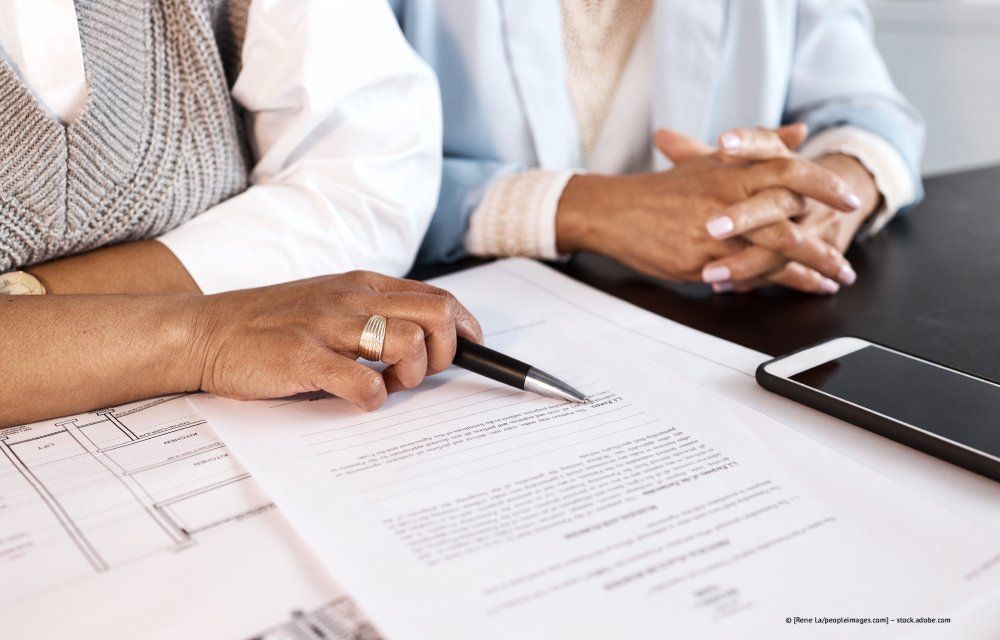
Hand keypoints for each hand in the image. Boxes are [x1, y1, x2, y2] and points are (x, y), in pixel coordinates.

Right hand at [188, 271, 482, 410]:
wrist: (204, 331)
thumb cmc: (271, 325)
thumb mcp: (330, 306)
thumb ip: (374, 316)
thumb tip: (427, 342)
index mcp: (363, 285)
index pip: (438, 298)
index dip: (464, 329)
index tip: (468, 352)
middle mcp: (352, 300)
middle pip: (437, 316)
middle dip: (446, 353)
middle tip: (418, 375)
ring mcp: (328, 327)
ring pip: (408, 343)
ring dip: (410, 376)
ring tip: (384, 386)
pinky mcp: (304, 358)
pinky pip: (363, 382)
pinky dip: (372, 399)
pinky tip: (357, 400)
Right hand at [555, 134, 860, 282]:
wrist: (616, 211)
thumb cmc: (665, 189)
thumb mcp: (714, 160)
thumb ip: (762, 145)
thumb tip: (800, 131)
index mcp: (732, 170)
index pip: (789, 171)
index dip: (824, 185)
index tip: (849, 200)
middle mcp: (727, 198)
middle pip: (789, 218)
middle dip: (822, 244)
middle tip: (848, 262)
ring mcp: (714, 231)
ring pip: (771, 251)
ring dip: (808, 269)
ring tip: (833, 280)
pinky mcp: (699, 259)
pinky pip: (745, 274)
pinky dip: (775, 283)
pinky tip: (797, 289)